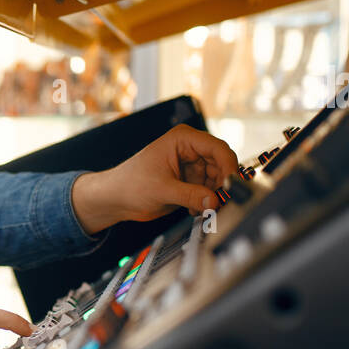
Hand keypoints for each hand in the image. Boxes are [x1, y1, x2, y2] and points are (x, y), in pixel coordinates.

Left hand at [71, 124, 239, 231]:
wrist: (116, 198)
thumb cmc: (130, 184)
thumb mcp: (162, 190)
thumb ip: (191, 195)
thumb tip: (215, 201)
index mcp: (183, 139)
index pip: (217, 148)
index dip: (229, 166)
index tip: (232, 185)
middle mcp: (190, 149)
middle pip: (221, 164)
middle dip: (222, 184)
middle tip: (219, 203)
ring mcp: (191, 165)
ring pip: (217, 179)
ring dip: (213, 196)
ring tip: (201, 209)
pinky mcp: (190, 181)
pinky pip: (209, 190)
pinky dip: (206, 201)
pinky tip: (193, 210)